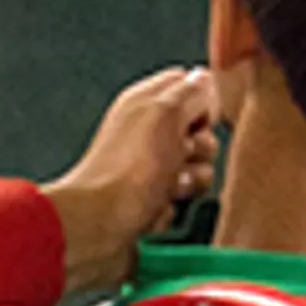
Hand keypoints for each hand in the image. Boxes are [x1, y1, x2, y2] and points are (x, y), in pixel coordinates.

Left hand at [41, 67, 219, 295]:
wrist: (100, 225)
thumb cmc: (125, 172)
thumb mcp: (166, 115)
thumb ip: (191, 93)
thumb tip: (205, 81)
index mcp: (145, 103)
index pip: (189, 88)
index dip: (204, 105)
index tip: (200, 122)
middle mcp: (145, 133)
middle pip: (200, 133)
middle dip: (201, 150)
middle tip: (180, 157)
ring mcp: (147, 169)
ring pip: (197, 170)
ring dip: (190, 182)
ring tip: (167, 187)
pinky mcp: (149, 201)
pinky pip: (182, 200)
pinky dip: (173, 207)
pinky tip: (155, 206)